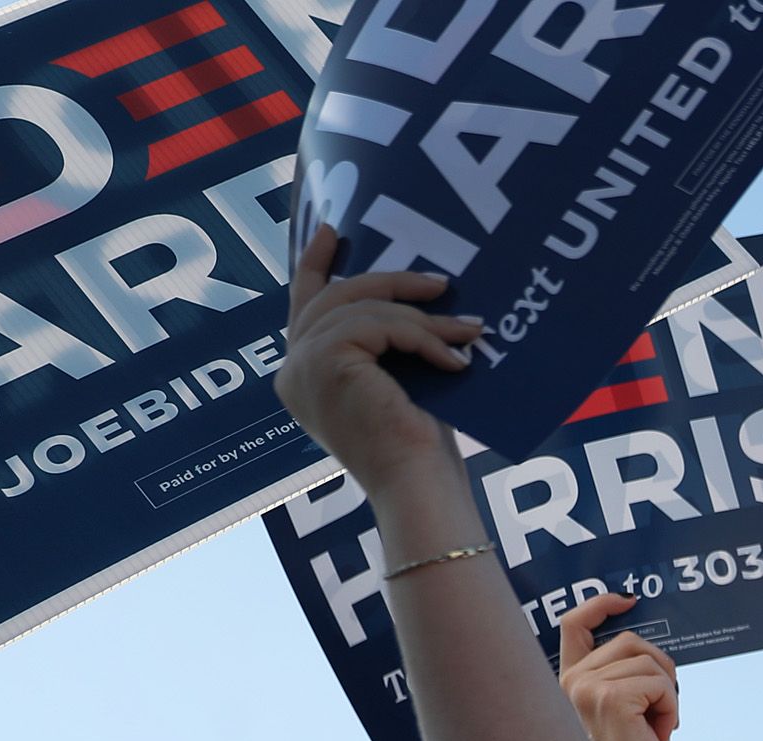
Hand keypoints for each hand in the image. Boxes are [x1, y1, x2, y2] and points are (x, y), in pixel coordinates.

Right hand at [274, 225, 483, 492]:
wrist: (415, 487)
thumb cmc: (417, 450)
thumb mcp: (396, 383)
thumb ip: (386, 345)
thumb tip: (418, 298)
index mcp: (302, 376)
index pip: (304, 307)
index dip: (316, 265)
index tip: (331, 231)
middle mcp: (292, 370)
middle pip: (335, 297)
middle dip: (389, 282)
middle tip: (438, 282)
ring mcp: (304, 365)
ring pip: (364, 309)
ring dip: (424, 318)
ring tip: (470, 329)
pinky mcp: (327, 361)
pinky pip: (379, 325)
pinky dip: (422, 337)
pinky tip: (456, 359)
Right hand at [556, 593, 678, 740]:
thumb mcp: (625, 708)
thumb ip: (624, 674)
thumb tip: (648, 641)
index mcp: (568, 683)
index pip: (575, 625)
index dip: (601, 603)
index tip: (629, 599)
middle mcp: (570, 682)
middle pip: (631, 641)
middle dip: (659, 671)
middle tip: (657, 713)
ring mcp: (586, 688)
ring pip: (650, 661)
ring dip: (667, 695)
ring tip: (653, 730)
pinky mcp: (610, 699)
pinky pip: (662, 683)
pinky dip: (671, 709)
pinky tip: (658, 736)